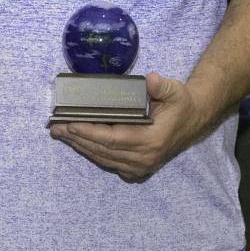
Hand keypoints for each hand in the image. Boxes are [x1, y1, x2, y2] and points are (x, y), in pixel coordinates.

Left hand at [48, 72, 210, 182]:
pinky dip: (92, 153)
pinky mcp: (138, 170)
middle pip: (103, 150)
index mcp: (151, 141)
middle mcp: (144, 158)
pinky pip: (109, 163)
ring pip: (103, 159)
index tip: (70, 124)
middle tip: (56, 127)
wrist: (193, 120)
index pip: (113, 139)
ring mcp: (141, 167)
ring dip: (81, 146)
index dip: (89, 132)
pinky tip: (78, 142)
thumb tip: (149, 80)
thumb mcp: (175, 90)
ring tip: (61, 134)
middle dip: (78, 138)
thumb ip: (161, 86)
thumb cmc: (180, 103)